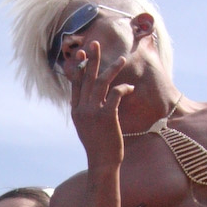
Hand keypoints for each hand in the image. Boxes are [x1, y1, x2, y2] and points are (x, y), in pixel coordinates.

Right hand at [67, 43, 134, 169]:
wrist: (102, 162)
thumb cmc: (97, 145)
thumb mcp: (86, 127)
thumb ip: (86, 112)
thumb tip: (88, 100)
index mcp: (76, 112)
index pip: (76, 85)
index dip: (79, 68)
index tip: (82, 54)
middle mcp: (82, 110)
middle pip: (86, 79)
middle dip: (92, 60)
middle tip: (96, 43)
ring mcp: (93, 113)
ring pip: (101, 83)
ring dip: (112, 69)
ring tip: (122, 59)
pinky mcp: (107, 116)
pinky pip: (116, 94)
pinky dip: (124, 88)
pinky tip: (130, 87)